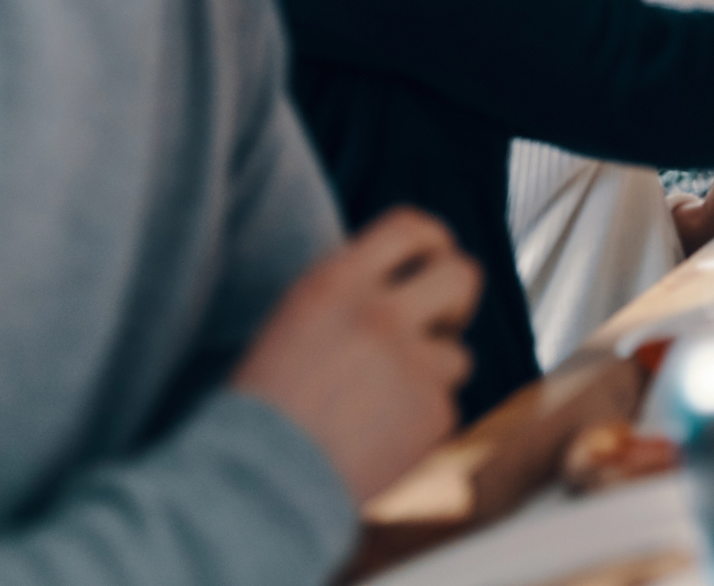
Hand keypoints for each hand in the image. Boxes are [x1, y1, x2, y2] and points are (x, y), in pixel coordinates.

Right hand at [232, 208, 480, 501]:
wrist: (251, 486)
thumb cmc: (265, 407)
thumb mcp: (295, 320)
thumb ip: (352, 291)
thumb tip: (410, 275)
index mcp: (335, 282)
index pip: (410, 227)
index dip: (433, 240)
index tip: (435, 257)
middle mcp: (380, 314)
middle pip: (462, 274)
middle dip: (458, 299)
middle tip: (441, 323)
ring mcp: (412, 364)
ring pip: (457, 353)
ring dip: (430, 374)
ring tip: (377, 405)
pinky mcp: (433, 413)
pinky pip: (444, 405)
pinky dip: (419, 422)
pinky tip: (376, 438)